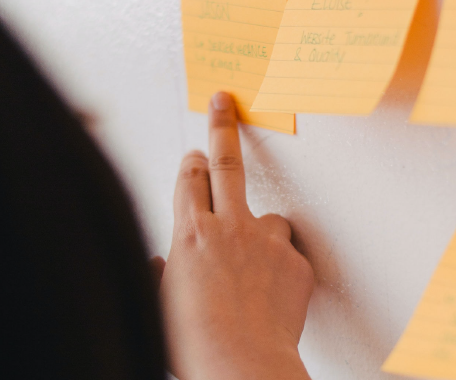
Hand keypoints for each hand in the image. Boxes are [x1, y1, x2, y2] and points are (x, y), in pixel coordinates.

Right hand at [159, 92, 312, 379]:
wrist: (241, 367)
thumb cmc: (194, 344)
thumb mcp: (159, 306)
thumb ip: (161, 276)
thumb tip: (162, 265)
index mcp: (191, 234)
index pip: (188, 180)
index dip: (190, 163)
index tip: (193, 153)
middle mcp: (229, 228)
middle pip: (226, 164)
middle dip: (223, 128)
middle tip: (225, 102)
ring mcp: (267, 242)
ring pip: (269, 217)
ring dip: (261, 229)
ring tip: (256, 262)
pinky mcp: (295, 263)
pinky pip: (288, 256)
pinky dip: (281, 268)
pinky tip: (273, 295)